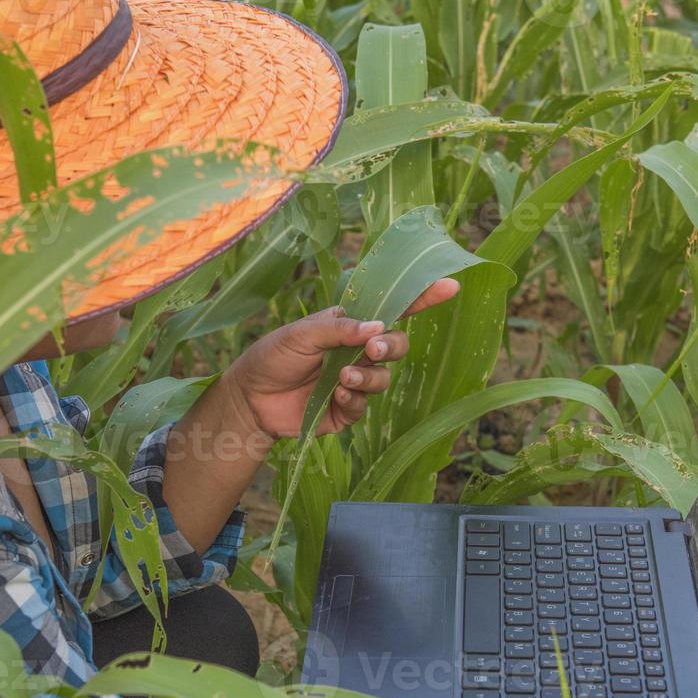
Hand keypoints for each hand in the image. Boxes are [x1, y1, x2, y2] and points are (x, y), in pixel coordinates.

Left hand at [221, 279, 460, 437]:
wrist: (250, 399)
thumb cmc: (272, 357)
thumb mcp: (301, 334)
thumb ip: (338, 329)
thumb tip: (377, 327)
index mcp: (349, 326)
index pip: (390, 310)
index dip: (420, 298)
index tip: (448, 287)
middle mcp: (356, 352)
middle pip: (396, 346)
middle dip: (390, 347)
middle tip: (371, 350)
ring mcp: (354, 381)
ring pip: (384, 378)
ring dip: (368, 377)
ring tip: (342, 378)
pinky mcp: (346, 410)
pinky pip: (365, 405)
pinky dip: (355, 398)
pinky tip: (336, 395)